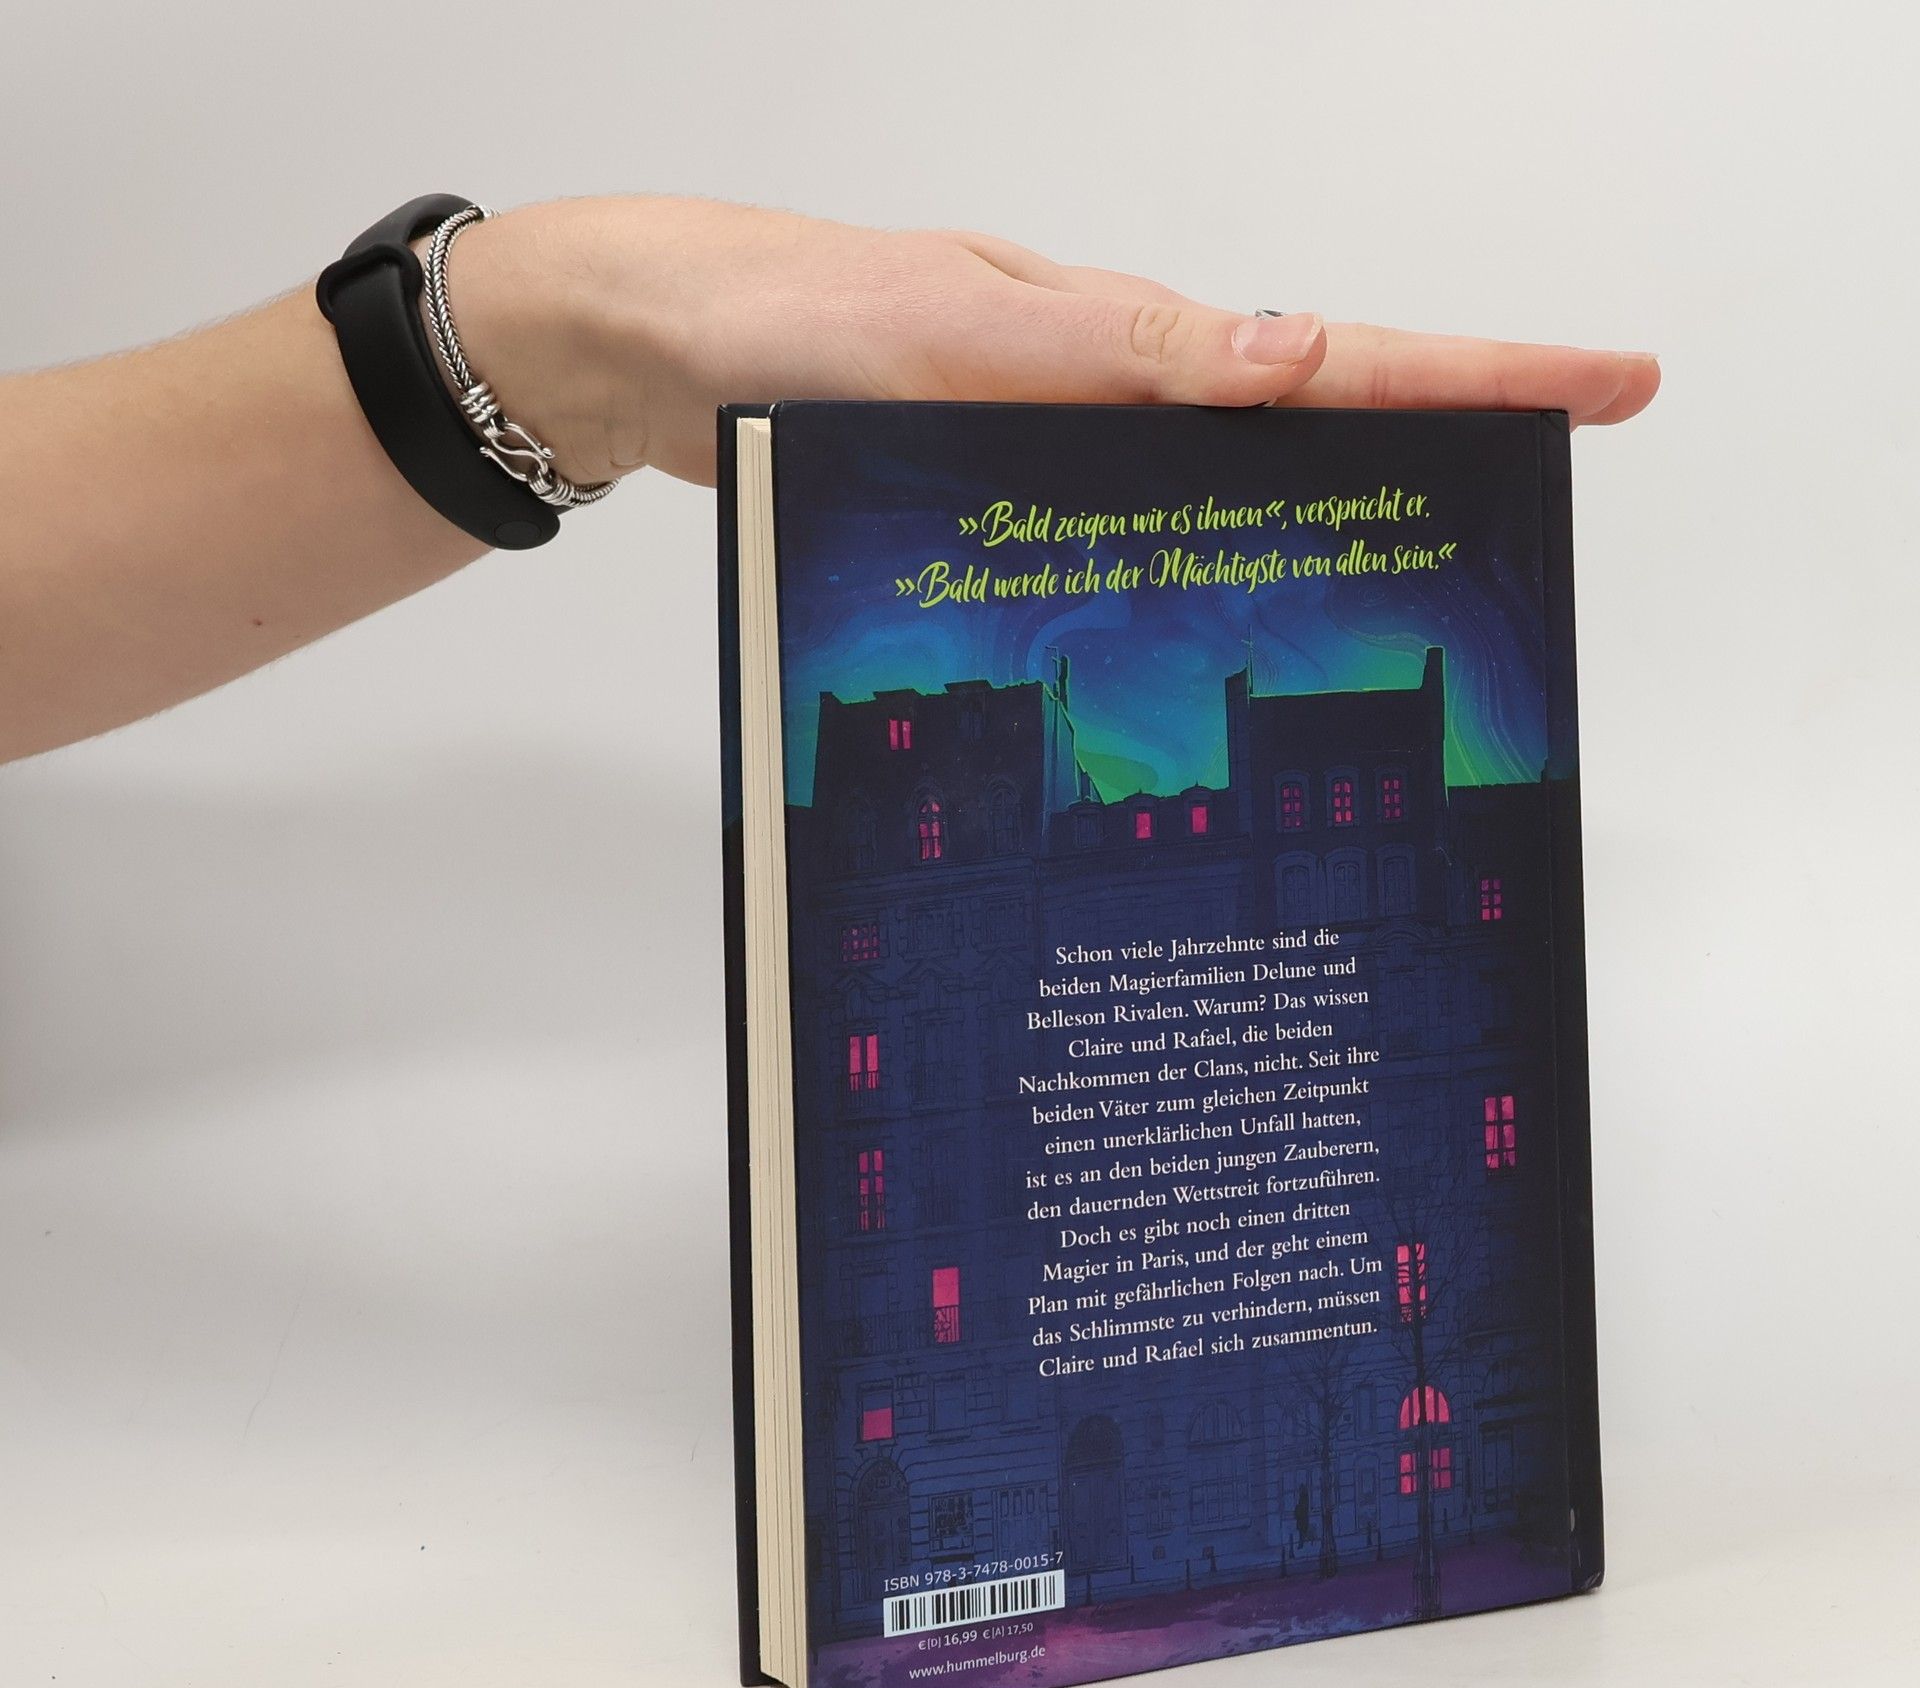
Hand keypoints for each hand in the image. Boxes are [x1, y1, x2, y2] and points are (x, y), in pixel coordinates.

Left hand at [448, 197, 1659, 488]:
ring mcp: (1063, 447)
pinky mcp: (1011, 495)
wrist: (658, 346)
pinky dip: (1192, 571)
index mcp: (1119, 338)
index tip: (1608, 382)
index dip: (1474, 372)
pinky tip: (1220, 626)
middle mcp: (1108, 392)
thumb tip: (1288, 360)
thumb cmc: (783, 318)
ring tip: (1435, 581)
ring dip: (1327, 526)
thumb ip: (1108, 352)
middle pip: (1307, 426)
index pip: (1327, 357)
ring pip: (1224, 491)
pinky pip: (1130, 533)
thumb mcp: (946, 330)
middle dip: (1443, 449)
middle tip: (1559, 485)